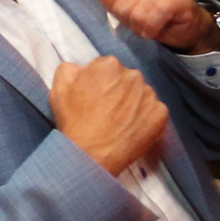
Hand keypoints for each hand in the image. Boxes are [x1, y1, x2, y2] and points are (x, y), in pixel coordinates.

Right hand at [49, 55, 167, 177]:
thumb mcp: (59, 89)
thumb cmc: (73, 122)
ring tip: (121, 122)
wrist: (90, 155)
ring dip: (134, 103)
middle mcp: (133, 75)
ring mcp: (149, 94)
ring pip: (142, 94)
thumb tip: (81, 68)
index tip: (96, 97)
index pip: (107, 67)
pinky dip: (146, 118)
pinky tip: (133, 129)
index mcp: (109, 64)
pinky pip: (155, 111)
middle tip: (108, 110)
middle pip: (127, 79)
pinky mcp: (160, 113)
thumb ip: (71, 69)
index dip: (100, 82)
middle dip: (119, 90)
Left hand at [76, 0, 217, 49]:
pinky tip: (160, 26)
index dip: (115, 10)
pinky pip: (150, 20)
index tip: (130, 12)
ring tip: (152, 23)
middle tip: (143, 20)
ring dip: (141, 27)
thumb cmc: (153, 13)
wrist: (188, 25)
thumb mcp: (124, 0)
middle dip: (129, 20)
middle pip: (119, 5)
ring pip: (134, 14)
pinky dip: (152, 30)